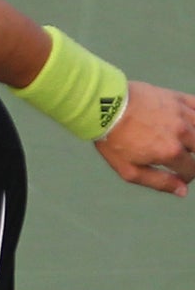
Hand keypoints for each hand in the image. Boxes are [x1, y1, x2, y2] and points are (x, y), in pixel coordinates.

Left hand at [96, 81, 194, 196]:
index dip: (185, 176)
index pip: (191, 169)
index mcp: (170, 151)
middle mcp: (181, 132)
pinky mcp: (178, 98)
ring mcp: (181, 114)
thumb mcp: (129, 170)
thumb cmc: (114, 140)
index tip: (177, 175)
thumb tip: (183, 191)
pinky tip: (191, 124)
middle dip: (193, 158)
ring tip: (185, 143)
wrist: (104, 107)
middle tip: (181, 158)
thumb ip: (159, 182)